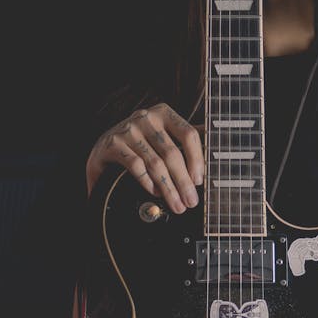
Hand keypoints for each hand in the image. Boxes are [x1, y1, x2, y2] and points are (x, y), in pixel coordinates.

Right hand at [85, 103, 203, 211]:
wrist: (103, 147)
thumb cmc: (141, 142)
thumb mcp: (164, 134)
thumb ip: (185, 138)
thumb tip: (215, 144)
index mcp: (164, 113)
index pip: (188, 134)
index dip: (197, 159)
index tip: (200, 180)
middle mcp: (146, 117)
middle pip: (172, 153)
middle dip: (184, 181)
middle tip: (191, 201)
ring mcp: (128, 129)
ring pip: (155, 163)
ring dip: (169, 188)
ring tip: (177, 204)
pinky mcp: (113, 144)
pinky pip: (136, 167)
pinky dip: (149, 183)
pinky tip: (156, 193)